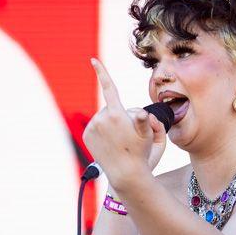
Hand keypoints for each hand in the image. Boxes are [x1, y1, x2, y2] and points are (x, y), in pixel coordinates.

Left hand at [84, 57, 166, 188]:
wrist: (125, 174)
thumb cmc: (141, 154)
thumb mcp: (149, 136)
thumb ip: (146, 121)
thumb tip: (142, 114)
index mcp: (116, 114)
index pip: (109, 87)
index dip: (101, 72)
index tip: (93, 60)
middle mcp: (100, 119)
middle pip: (112, 109)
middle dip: (120, 116)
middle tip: (129, 135)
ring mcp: (92, 128)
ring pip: (104, 118)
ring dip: (111, 125)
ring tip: (120, 140)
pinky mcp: (86, 136)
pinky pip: (96, 128)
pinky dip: (102, 132)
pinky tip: (110, 143)